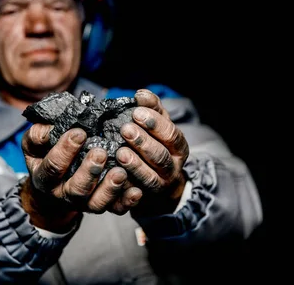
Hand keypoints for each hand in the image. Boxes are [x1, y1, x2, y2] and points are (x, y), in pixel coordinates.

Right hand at [20, 125, 141, 232]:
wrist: (53, 186)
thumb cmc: (46, 156)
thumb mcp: (36, 145)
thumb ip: (38, 135)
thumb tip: (49, 130)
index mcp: (45, 178)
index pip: (52, 167)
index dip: (64, 151)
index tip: (79, 133)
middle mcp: (64, 194)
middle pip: (76, 189)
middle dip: (89, 171)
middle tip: (101, 153)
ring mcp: (84, 203)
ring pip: (96, 203)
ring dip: (110, 188)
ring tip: (121, 172)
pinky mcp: (102, 205)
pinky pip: (116, 209)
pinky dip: (127, 201)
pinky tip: (136, 190)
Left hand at [116, 89, 189, 216]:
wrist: (159, 179)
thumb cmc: (155, 144)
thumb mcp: (157, 125)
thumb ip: (152, 108)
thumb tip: (141, 94)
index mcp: (178, 147)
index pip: (171, 135)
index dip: (155, 123)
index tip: (136, 111)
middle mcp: (173, 168)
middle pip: (161, 156)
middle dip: (143, 142)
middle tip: (125, 129)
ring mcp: (160, 185)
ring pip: (150, 177)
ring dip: (135, 164)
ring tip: (120, 152)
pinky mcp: (145, 199)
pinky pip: (135, 194)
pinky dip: (126, 185)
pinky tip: (115, 174)